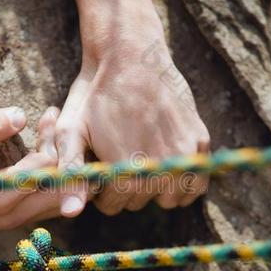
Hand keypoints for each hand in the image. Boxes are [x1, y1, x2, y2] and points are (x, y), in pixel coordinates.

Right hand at [0, 106, 62, 237]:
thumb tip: (20, 115)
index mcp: (0, 196)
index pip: (47, 167)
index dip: (52, 137)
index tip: (49, 112)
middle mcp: (12, 215)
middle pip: (62, 188)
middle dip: (64, 154)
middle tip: (52, 125)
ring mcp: (12, 222)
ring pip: (57, 199)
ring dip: (59, 168)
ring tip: (50, 137)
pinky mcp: (9, 220)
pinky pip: (43, 203)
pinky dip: (49, 180)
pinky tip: (39, 155)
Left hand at [58, 0, 209, 216]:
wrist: (130, 54)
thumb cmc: (95, 94)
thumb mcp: (72, 131)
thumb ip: (71, 175)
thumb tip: (70, 215)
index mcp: (126, 170)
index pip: (115, 205)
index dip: (102, 191)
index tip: (101, 172)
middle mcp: (159, 167)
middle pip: (141, 201)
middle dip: (127, 188)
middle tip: (119, 162)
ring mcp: (184, 154)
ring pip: (171, 198)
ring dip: (156, 188)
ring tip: (141, 163)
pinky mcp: (200, 140)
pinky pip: (197, 181)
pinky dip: (183, 179)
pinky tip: (165, 162)